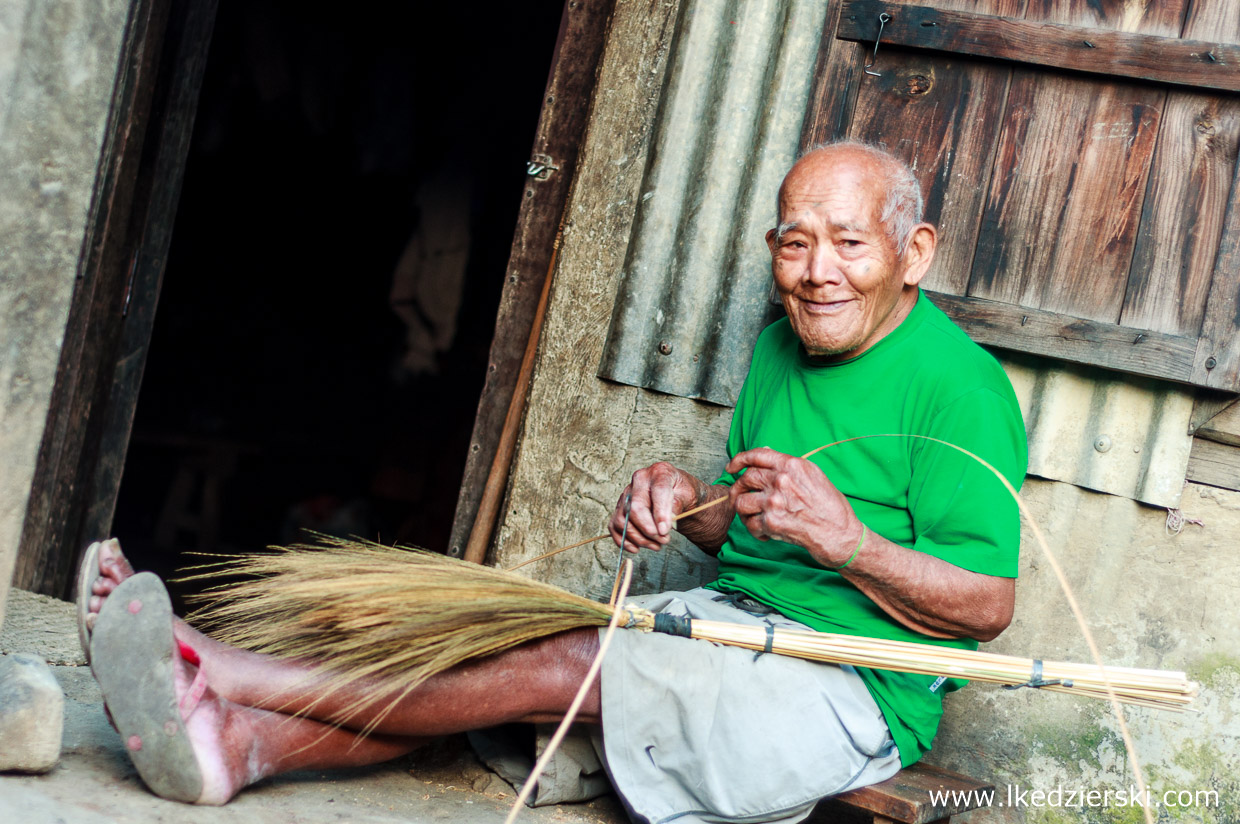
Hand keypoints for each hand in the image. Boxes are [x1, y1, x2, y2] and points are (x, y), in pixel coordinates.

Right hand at [609, 462, 701, 552]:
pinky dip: (623, 541)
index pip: (658, 491)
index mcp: (659, 472)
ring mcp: (627, 494)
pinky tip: (637, 548)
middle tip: (663, 540)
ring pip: (622, 520)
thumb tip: (667, 520)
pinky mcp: (620, 507)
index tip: (665, 532)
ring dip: (638, 538)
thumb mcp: (688, 494)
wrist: (676, 494)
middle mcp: (639, 480)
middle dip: (648, 530)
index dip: (660, 514)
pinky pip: (614, 526)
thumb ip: (678, 504)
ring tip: (656, 545)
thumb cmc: (682, 493)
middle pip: (635, 508)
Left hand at [725, 447, 862, 566]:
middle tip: (740, 498)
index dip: (738, 460)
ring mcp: (774, 501)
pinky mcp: (771, 523)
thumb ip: (789, 466)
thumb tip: (766, 453)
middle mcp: (781, 480)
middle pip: (745, 479)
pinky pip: (750, 525)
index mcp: (792, 465)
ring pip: (741, 502)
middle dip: (737, 489)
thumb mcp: (814, 476)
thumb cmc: (832, 507)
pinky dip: (755, 531)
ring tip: (755, 519)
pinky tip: (766, 534)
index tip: (731, 468)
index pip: (756, 455)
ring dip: (744, 513)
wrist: (841, 534)